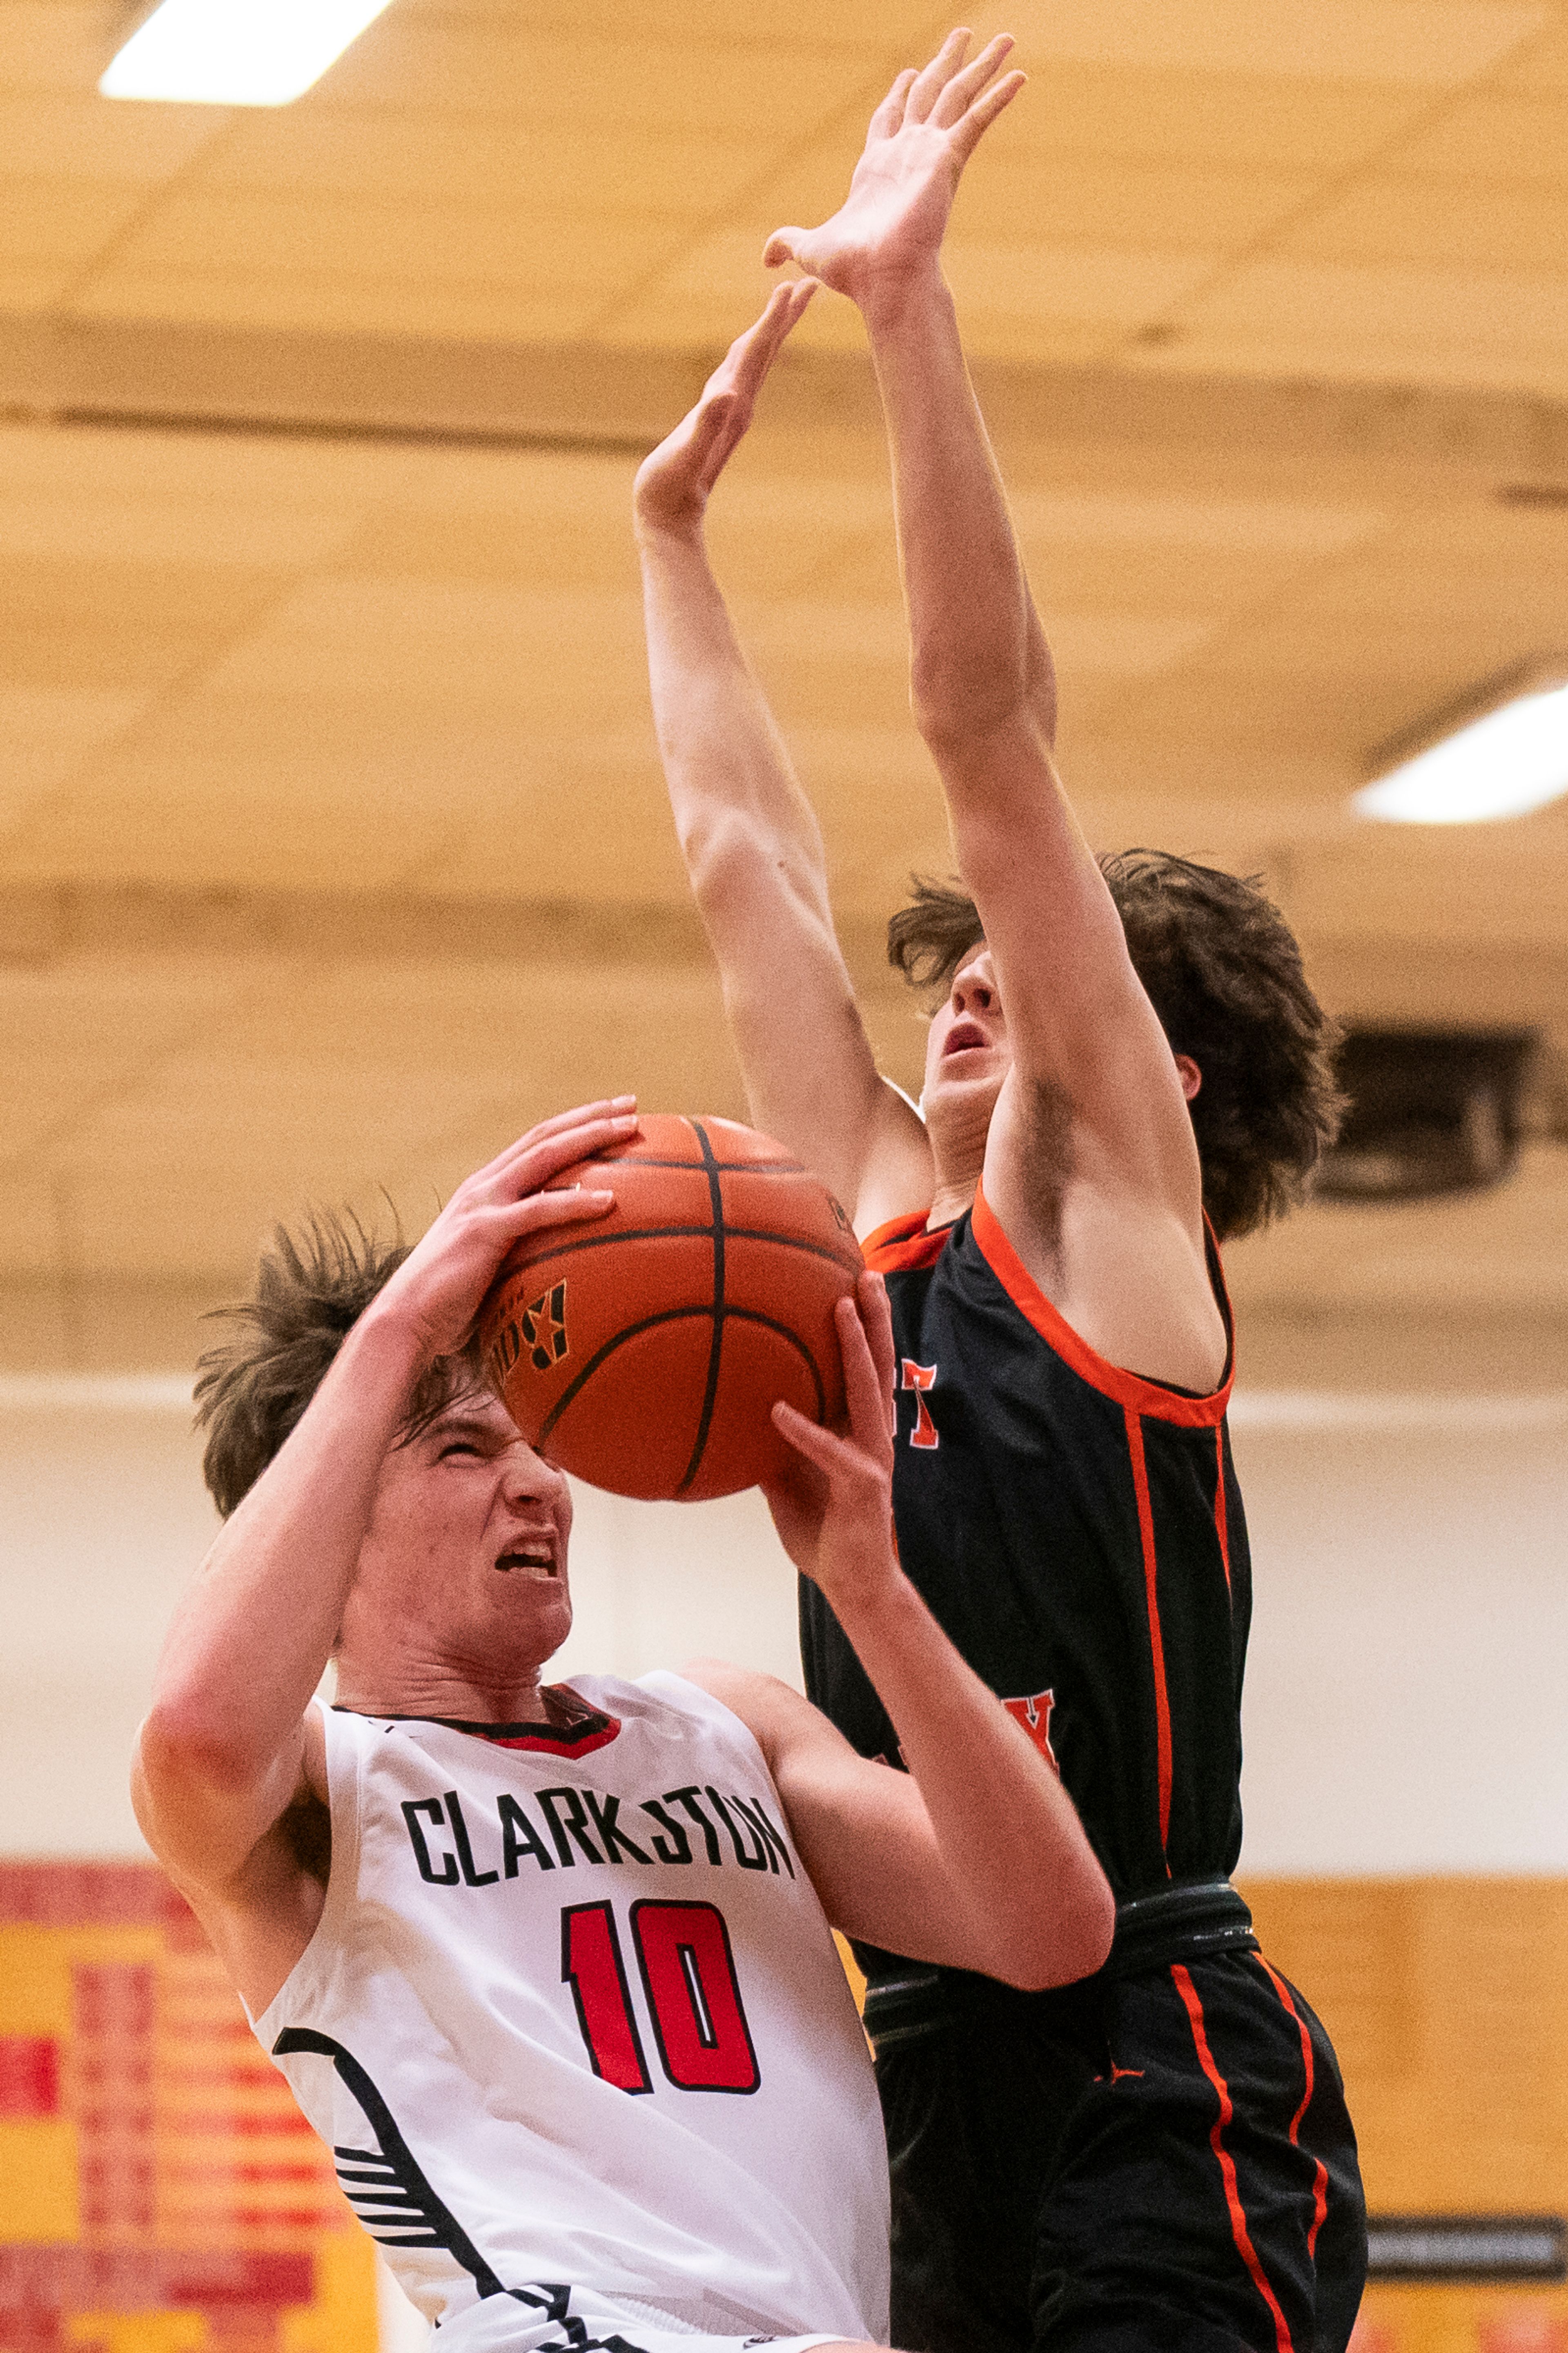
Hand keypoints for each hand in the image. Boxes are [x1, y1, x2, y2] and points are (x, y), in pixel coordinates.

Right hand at [368, 1099, 636, 1363]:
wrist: (405, 1321)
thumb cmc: (450, 1304)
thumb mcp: (490, 1264)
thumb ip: (520, 1251)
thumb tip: (563, 1265)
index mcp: (485, 1189)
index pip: (536, 1143)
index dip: (574, 1123)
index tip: (613, 1113)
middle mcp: (484, 1186)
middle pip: (545, 1136)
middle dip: (590, 1116)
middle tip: (632, 1104)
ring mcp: (483, 1204)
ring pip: (545, 1156)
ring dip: (590, 1138)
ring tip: (630, 1129)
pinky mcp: (484, 1231)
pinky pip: (539, 1211)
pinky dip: (575, 1202)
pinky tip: (610, 1201)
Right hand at [633, 280, 816, 537]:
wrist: (670, 520)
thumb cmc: (670, 490)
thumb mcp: (684, 457)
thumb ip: (705, 426)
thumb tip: (726, 395)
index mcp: (731, 406)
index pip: (755, 355)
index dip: (771, 321)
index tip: (790, 289)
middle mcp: (737, 405)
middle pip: (765, 352)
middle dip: (785, 317)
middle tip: (809, 284)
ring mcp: (729, 412)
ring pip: (755, 362)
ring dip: (771, 331)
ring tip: (786, 303)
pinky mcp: (719, 419)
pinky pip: (740, 376)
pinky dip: (750, 353)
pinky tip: (750, 346)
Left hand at [763, 30, 1022, 310]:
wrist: (882, 280)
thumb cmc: (851, 270)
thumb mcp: (808, 247)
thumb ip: (787, 242)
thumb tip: (764, 258)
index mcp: (877, 166)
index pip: (891, 117)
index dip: (899, 93)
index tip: (910, 72)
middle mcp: (908, 154)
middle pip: (929, 94)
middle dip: (945, 63)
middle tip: (963, 35)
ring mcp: (930, 154)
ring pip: (958, 96)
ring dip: (981, 66)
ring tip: (1005, 38)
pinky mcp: (948, 160)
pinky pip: (977, 119)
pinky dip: (999, 98)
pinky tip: (1020, 76)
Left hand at [763, 1272, 898, 1608]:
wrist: (854, 1587)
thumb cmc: (823, 1533)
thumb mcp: (787, 1480)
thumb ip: (772, 1446)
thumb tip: (736, 1416)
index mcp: (859, 1432)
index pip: (865, 1369)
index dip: (865, 1328)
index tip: (854, 1282)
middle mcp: (872, 1437)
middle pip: (879, 1366)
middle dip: (876, 1319)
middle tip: (867, 1273)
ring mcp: (873, 1460)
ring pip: (868, 1393)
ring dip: (855, 1351)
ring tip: (842, 1309)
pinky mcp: (863, 1487)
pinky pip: (832, 1453)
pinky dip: (806, 1432)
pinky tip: (779, 1411)